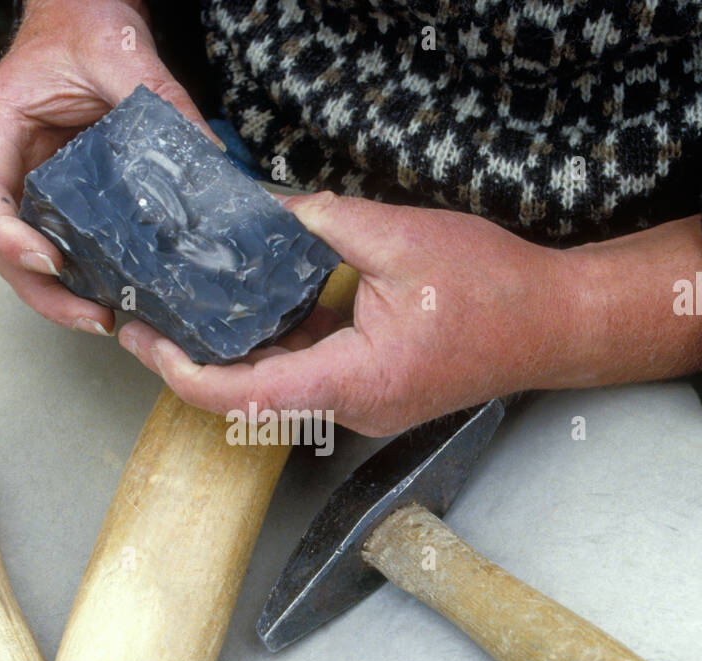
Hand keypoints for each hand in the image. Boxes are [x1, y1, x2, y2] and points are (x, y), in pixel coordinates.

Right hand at [0, 0, 213, 335]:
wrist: (87, 12)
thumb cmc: (86, 22)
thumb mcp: (122, 54)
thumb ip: (162, 101)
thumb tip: (212, 158)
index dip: (6, 237)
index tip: (49, 260)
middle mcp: (7, 164)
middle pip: (2, 245)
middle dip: (42, 289)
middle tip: (93, 317)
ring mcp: (33, 185)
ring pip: (30, 257)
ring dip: (63, 295)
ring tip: (108, 320)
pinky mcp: (63, 198)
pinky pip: (66, 244)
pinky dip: (86, 275)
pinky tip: (121, 296)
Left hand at [119, 192, 701, 435]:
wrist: (555, 325)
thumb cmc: (495, 290)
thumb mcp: (401, 238)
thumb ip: (323, 225)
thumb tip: (261, 210)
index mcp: (356, 380)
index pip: (248, 396)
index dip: (186, 375)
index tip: (147, 344)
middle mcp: (353, 409)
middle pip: (252, 398)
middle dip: (195, 360)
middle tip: (148, 316)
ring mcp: (361, 408)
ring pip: (278, 389)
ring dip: (235, 352)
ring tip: (186, 306)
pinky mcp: (370, 394)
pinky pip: (308, 377)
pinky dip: (275, 346)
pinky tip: (252, 305)